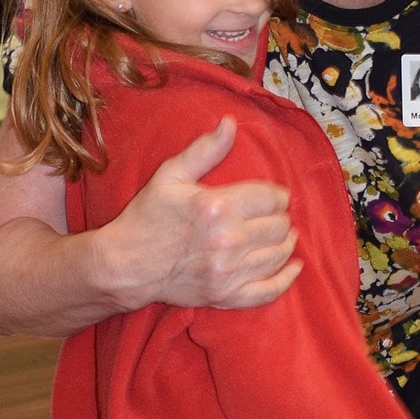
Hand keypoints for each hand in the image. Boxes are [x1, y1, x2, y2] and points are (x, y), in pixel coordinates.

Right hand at [98, 116, 302, 311]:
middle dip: (281, 218)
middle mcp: (227, 240)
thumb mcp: (170, 175)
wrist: (125, 266)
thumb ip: (205, 150)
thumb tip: (231, 123)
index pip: (270, 198)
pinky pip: (269, 291)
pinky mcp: (226, 295)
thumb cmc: (146, 218)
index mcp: (216, 207)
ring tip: (283, 235)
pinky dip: (286, 279)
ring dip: (286, 243)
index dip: (278, 195)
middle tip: (273, 215)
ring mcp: (228, 271)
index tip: (275, 196)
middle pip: (279, 226)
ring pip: (278, 254)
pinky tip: (294, 267)